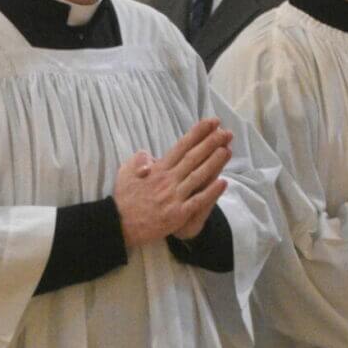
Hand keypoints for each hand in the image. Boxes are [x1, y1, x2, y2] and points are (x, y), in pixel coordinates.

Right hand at [114, 117, 232, 246]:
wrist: (119, 224)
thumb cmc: (124, 198)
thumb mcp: (125, 171)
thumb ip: (139, 159)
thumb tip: (151, 155)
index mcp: (158, 169)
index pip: (181, 146)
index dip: (197, 133)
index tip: (211, 123)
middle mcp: (168, 180)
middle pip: (193, 158)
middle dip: (211, 143)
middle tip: (226, 132)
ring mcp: (173, 197)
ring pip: (198, 176)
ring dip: (214, 162)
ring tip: (227, 149)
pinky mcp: (177, 214)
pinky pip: (197, 201)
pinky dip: (210, 192)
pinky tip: (223, 182)